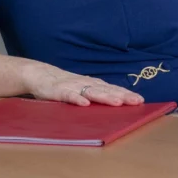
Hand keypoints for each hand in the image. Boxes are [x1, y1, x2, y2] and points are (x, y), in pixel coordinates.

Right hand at [22, 65, 143, 106]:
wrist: (37, 74)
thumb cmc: (61, 84)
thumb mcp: (80, 88)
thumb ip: (94, 93)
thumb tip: (114, 102)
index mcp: (90, 84)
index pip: (111, 88)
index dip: (125, 93)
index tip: (140, 100)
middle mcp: (83, 83)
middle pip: (105, 90)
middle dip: (121, 95)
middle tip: (136, 101)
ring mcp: (71, 86)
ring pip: (90, 91)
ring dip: (104, 96)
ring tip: (117, 102)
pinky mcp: (57, 91)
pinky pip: (68, 95)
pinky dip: (76, 99)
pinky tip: (84, 104)